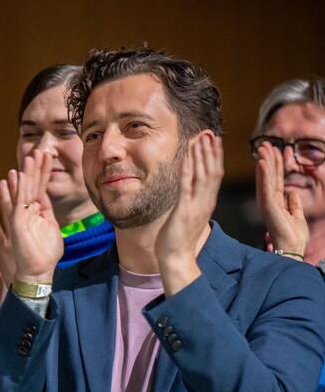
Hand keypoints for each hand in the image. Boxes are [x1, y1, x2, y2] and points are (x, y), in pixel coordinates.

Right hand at [2, 150, 62, 283]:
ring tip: (30, 156)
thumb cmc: (45, 254)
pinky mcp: (17, 220)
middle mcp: (26, 210)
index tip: (47, 157)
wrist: (38, 270)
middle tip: (39, 150)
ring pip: (25, 189)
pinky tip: (19, 174)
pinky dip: (19, 187)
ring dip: (28, 173)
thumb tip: (46, 203)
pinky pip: (18, 200)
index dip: (43, 173)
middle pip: (31, 185)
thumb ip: (48, 215)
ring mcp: (20, 214)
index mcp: (36, 212)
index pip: (40, 188)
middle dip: (36, 168)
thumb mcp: (52, 229)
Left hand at [155, 135, 223, 294]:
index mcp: (206, 202)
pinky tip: (187, 157)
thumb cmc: (179, 239)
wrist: (177, 258)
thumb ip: (191, 202)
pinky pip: (187, 185)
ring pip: (203, 175)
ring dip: (202, 155)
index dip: (214, 157)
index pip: (214, 175)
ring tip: (202, 138)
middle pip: (213, 171)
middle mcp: (205, 201)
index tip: (213, 141)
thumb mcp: (188, 216)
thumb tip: (188, 191)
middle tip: (211, 133)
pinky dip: (188, 169)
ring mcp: (196, 205)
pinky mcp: (184, 210)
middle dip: (211, 151)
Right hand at [255, 141, 307, 257]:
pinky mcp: (268, 205)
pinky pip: (266, 186)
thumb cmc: (294, 236)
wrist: (292, 247)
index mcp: (276, 202)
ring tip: (263, 148)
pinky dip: (263, 173)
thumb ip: (294, 203)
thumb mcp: (297, 215)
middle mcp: (269, 200)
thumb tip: (293, 193)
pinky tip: (262, 162)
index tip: (276, 150)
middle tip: (265, 144)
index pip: (275, 179)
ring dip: (264, 162)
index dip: (276, 164)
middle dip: (268, 159)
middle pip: (269, 175)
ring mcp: (267, 202)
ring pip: (265, 178)